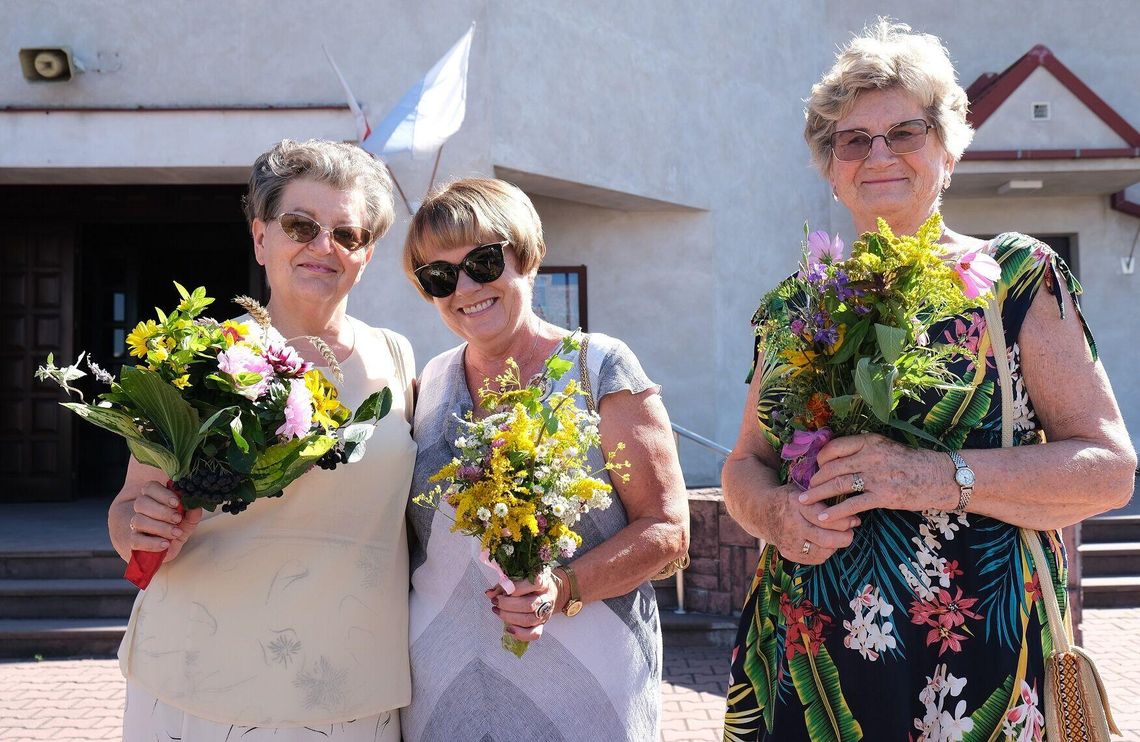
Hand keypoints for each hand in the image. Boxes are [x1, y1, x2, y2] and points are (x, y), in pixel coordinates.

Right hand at [110, 481, 203, 562]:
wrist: (167, 547)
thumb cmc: (177, 528)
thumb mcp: (188, 521)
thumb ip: (192, 514)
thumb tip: (195, 506)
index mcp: (154, 498)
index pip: (149, 488)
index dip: (162, 494)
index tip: (176, 503)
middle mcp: (142, 510)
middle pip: (141, 502)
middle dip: (162, 511)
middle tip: (177, 519)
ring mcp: (136, 525)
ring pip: (138, 520)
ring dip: (160, 527)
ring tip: (176, 533)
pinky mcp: (134, 541)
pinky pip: (136, 540)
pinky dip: (152, 543)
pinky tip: (165, 544)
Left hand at [486, 571, 560, 642]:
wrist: (550, 592)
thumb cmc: (532, 583)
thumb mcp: (521, 577)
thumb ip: (505, 584)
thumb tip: (490, 593)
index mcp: (543, 583)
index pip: (534, 584)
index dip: (517, 587)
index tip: (505, 588)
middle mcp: (546, 599)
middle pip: (528, 605)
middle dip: (507, 604)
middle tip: (496, 601)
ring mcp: (544, 614)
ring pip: (528, 620)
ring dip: (509, 617)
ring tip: (497, 611)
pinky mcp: (541, 625)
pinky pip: (534, 634)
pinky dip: (520, 634)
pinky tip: (509, 629)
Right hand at [767, 482, 860, 564]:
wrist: (762, 512)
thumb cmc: (790, 499)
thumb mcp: (804, 491)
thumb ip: (825, 498)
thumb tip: (853, 512)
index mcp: (797, 505)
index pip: (827, 518)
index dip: (846, 521)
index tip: (855, 519)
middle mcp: (792, 525)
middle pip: (827, 539)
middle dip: (845, 537)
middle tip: (850, 533)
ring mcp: (789, 542)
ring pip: (824, 551)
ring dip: (836, 545)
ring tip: (838, 537)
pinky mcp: (789, 553)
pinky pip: (816, 558)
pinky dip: (825, 552)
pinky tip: (825, 543)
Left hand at [799, 433, 954, 522]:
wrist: (939, 476)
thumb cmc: (912, 462)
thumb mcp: (886, 447)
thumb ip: (864, 450)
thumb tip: (839, 456)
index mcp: (870, 442)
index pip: (834, 447)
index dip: (820, 459)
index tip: (816, 468)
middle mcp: (871, 456)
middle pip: (832, 467)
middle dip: (816, 479)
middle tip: (806, 488)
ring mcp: (877, 476)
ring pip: (838, 484)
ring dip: (818, 494)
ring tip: (805, 501)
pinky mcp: (883, 496)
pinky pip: (853, 504)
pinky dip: (835, 512)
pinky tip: (823, 517)